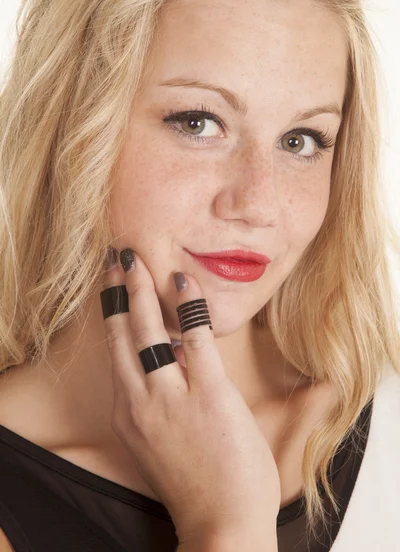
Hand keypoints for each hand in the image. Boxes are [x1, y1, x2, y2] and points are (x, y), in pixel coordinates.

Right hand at [101, 248, 280, 543]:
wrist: (222, 526)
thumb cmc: (196, 484)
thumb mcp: (159, 442)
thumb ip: (158, 399)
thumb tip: (173, 354)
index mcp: (128, 413)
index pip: (115, 352)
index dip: (112, 315)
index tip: (112, 290)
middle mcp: (140, 401)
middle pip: (121, 334)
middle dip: (117, 291)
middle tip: (117, 259)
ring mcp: (171, 397)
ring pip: (147, 330)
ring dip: (140, 289)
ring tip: (135, 259)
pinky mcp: (208, 394)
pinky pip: (194, 337)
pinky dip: (188, 306)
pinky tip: (182, 281)